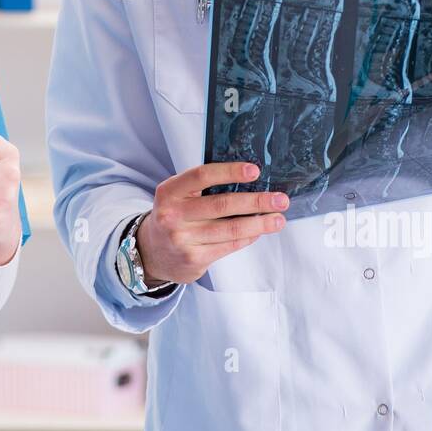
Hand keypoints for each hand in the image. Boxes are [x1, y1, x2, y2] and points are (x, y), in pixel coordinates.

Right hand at [137, 161, 287, 285]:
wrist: (151, 252)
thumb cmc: (173, 217)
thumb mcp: (177, 196)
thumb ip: (202, 187)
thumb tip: (248, 181)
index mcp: (169, 192)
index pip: (202, 176)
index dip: (230, 172)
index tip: (255, 171)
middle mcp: (173, 215)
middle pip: (222, 204)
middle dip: (256, 201)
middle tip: (280, 199)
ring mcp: (182, 239)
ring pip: (230, 229)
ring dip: (260, 224)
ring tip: (278, 219)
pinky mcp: (193, 258)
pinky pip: (229, 245)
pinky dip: (247, 238)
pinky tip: (259, 232)